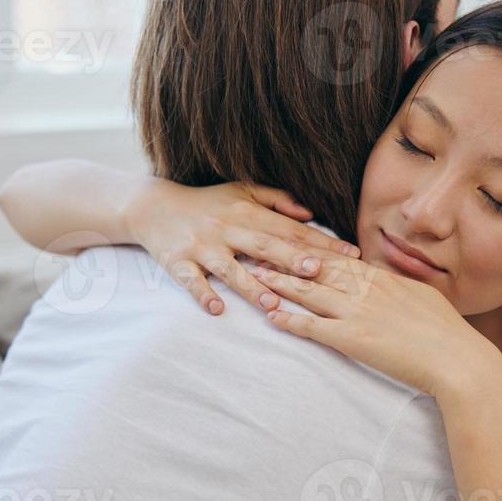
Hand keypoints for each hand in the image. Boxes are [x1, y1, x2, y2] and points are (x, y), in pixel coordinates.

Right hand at [123, 179, 360, 314]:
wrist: (153, 206)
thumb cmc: (206, 202)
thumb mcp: (241, 191)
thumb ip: (277, 200)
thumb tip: (311, 213)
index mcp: (247, 211)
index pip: (290, 230)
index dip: (320, 242)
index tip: (348, 255)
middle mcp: (227, 228)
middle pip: (265, 246)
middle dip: (292, 259)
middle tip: (318, 272)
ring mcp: (202, 247)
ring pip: (230, 269)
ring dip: (251, 286)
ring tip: (272, 303)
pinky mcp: (178, 262)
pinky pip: (192, 281)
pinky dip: (203, 294)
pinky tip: (217, 309)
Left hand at [251, 257, 501, 399]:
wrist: (457, 359)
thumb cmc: (447, 333)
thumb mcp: (423, 298)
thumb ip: (399, 287)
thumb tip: (387, 280)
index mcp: (384, 278)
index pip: (338, 260)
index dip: (310, 251)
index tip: (289, 243)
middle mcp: (367, 290)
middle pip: (317, 269)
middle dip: (285, 259)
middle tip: (258, 249)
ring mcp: (359, 313)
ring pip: (310, 293)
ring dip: (280, 285)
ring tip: (255, 277)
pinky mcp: (354, 340)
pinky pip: (315, 328)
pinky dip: (291, 321)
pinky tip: (272, 317)